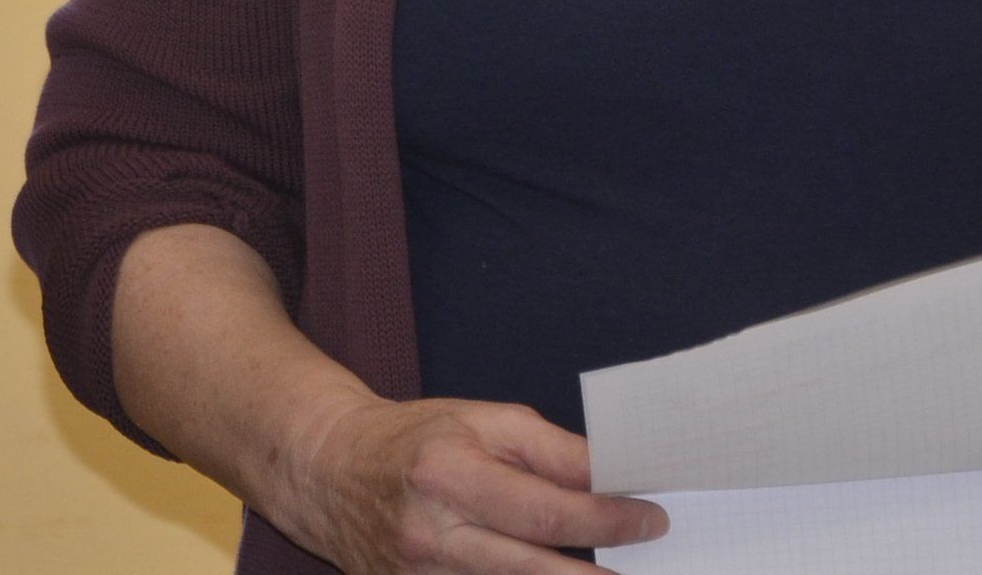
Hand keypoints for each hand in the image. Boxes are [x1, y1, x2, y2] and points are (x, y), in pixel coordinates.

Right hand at [270, 392, 667, 574]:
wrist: (331, 472)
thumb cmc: (416, 439)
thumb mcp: (483, 421)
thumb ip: (552, 451)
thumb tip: (615, 476)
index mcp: (447, 475)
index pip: (542, 511)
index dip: (605, 519)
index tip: (650, 519)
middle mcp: (431, 536)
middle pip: (531, 571)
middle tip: (644, 565)